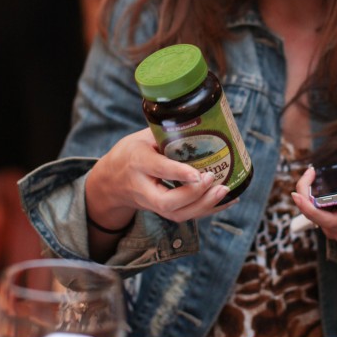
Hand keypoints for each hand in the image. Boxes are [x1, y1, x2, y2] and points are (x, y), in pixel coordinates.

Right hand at [86, 128, 234, 229]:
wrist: (110, 182)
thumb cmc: (131, 152)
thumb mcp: (142, 137)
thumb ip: (166, 132)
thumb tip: (200, 120)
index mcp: (138, 161)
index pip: (158, 169)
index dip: (179, 173)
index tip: (199, 173)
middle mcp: (143, 187)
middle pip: (167, 201)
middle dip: (194, 194)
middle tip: (212, 179)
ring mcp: (151, 203)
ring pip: (177, 214)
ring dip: (204, 206)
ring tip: (225, 190)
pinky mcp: (161, 211)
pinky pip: (184, 216)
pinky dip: (207, 210)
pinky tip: (226, 201)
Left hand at [291, 164, 336, 257]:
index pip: (326, 219)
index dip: (308, 208)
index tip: (297, 195)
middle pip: (314, 215)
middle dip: (306, 193)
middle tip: (310, 173)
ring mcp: (336, 230)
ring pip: (312, 214)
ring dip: (308, 195)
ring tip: (312, 176)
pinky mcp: (331, 226)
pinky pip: (315, 213)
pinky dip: (312, 199)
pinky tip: (315, 185)